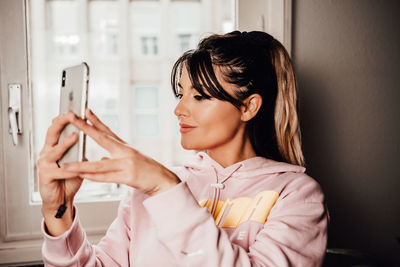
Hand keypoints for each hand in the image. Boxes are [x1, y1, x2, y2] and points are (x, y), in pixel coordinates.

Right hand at [38, 112, 82, 234]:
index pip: (58, 128)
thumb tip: (93, 136)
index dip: (65, 118)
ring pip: (53, 152)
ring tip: (74, 137)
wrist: (61, 199)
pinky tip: (77, 167)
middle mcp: (46, 153)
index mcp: (54, 147)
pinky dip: (69, 169)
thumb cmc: (70, 178)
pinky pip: (59, 171)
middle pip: (51, 134)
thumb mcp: (77, 160)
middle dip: (60, 123)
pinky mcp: (46, 177)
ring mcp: (44, 165)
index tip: (74, 108)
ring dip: (64, 144)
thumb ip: (81, 149)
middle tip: (70, 115)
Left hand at [61, 109, 179, 195]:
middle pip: (102, 138)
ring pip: (99, 165)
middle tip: (72, 118)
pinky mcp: (129, 177)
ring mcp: (127, 164)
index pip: (107, 131)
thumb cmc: (147, 171)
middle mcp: (125, 152)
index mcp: (125, 147)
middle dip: (85, 128)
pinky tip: (83, 176)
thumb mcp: (130, 162)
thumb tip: (101, 159)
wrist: (164, 181)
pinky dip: (94, 178)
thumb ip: (114, 159)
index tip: (85, 110)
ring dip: (80, 165)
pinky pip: (107, 178)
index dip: (95, 121)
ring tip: (65, 164)